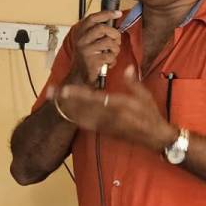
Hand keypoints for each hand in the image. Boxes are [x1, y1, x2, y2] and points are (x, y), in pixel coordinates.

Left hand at [49, 65, 176, 152]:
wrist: (155, 137)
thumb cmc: (150, 115)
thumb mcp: (146, 96)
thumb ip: (134, 82)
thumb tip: (128, 68)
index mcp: (119, 105)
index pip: (95, 98)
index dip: (78, 94)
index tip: (65, 89)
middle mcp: (110, 116)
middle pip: (83, 107)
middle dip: (66, 100)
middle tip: (50, 93)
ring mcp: (106, 125)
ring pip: (82, 116)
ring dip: (68, 109)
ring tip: (54, 101)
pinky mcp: (105, 131)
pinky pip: (87, 125)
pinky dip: (76, 118)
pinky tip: (68, 113)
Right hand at [66, 10, 124, 85]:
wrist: (79, 76)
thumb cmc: (87, 57)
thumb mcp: (88, 41)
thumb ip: (97, 32)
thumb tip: (113, 20)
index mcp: (80, 32)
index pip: (92, 18)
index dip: (106, 14)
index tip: (118, 13)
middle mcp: (81, 39)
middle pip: (103, 28)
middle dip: (115, 34)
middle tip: (116, 41)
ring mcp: (86, 49)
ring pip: (109, 41)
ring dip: (115, 48)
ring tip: (112, 53)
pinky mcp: (92, 60)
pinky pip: (110, 55)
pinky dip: (113, 60)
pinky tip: (109, 63)